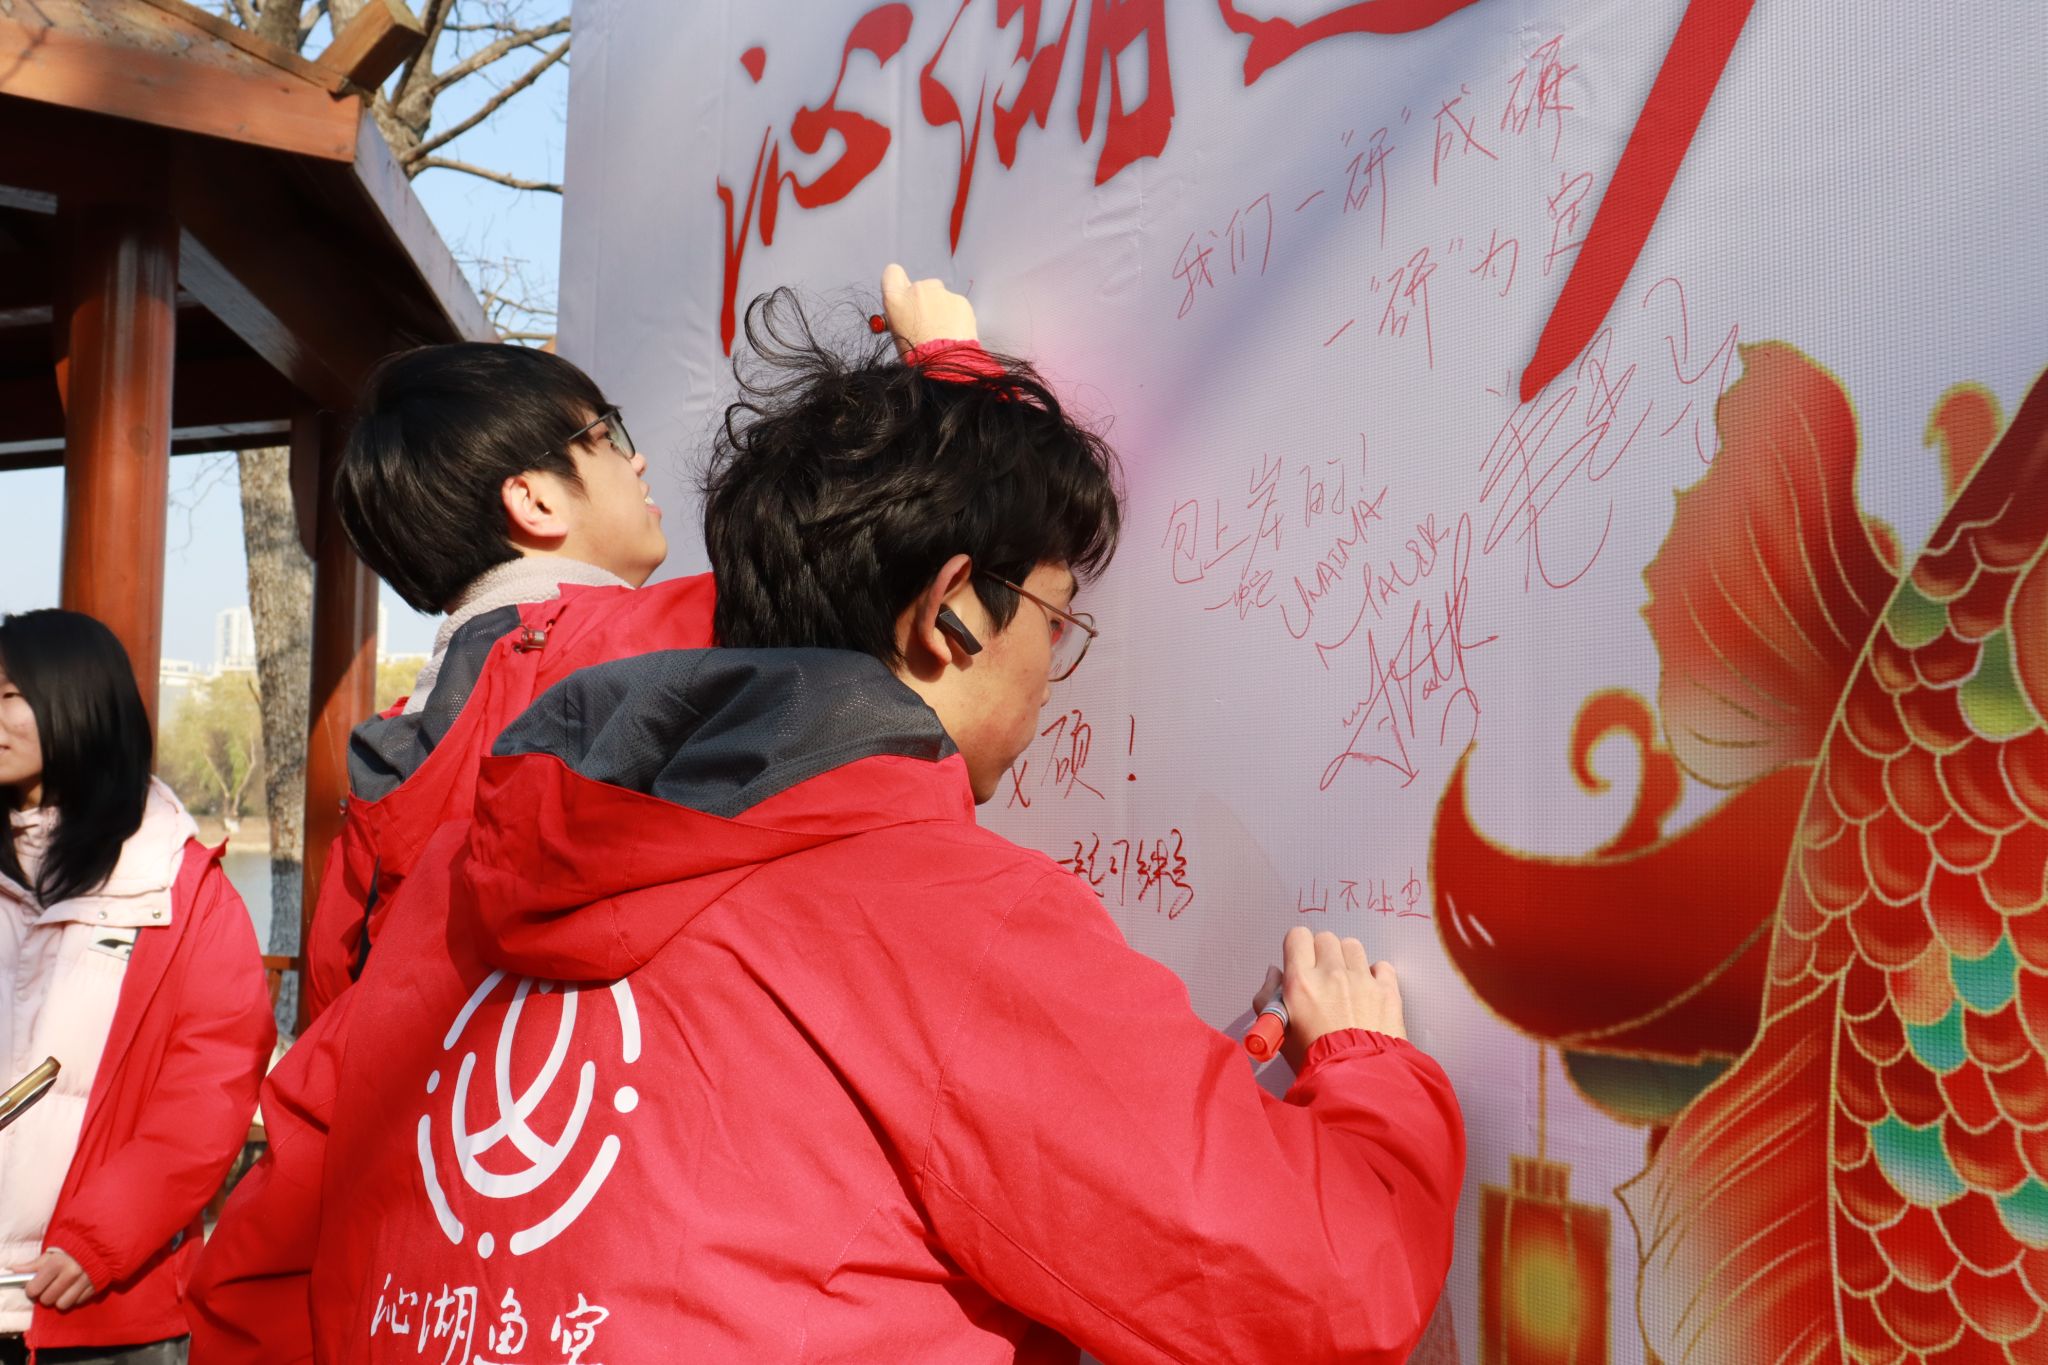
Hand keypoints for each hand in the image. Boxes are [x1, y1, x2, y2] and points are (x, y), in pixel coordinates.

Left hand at [14, 1248, 92, 1309]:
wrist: (102, 1244)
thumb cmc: (73, 1248)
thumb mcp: (53, 1252)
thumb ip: (34, 1264)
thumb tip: (15, 1269)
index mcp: (57, 1263)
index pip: (34, 1289)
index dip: (32, 1289)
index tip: (35, 1285)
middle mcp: (71, 1273)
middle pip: (47, 1299)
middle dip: (46, 1295)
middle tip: (50, 1287)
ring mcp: (84, 1281)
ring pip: (62, 1305)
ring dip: (60, 1299)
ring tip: (63, 1290)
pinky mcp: (95, 1286)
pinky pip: (78, 1302)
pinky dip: (75, 1298)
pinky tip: (76, 1288)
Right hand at [880, 263, 977, 356]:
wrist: (944, 363)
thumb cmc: (915, 352)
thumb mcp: (896, 332)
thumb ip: (900, 314)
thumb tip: (906, 312)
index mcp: (895, 297)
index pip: (892, 273)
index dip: (899, 284)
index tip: (905, 296)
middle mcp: (917, 289)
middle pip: (921, 286)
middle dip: (924, 300)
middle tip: (927, 323)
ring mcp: (941, 293)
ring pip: (940, 296)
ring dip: (941, 308)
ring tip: (943, 332)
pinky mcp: (960, 300)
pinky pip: (956, 304)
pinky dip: (955, 315)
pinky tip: (955, 332)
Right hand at [1252, 927, 1405, 1070]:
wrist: (1354, 1083)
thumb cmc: (1313, 1062)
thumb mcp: (1278, 1031)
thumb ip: (1267, 997)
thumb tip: (1275, 974)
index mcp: (1301, 981)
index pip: (1297, 936)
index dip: (1298, 948)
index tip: (1301, 963)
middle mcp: (1331, 973)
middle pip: (1325, 938)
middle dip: (1322, 954)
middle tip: (1323, 977)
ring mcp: (1362, 980)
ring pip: (1352, 946)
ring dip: (1348, 960)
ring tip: (1347, 983)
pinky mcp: (1387, 991)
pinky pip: (1381, 965)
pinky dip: (1376, 975)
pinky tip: (1369, 992)